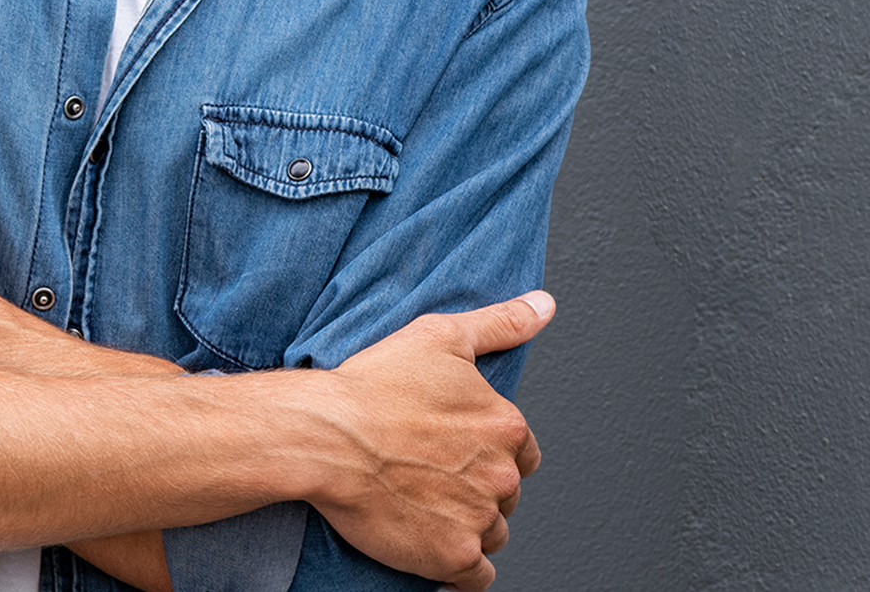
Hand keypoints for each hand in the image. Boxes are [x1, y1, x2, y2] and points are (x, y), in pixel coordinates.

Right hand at [306, 292, 552, 590]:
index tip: (459, 456)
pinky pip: (477, 577)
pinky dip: (462, 572)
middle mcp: (502, 474)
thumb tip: (543, 306)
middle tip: (435, 483)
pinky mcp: (453, 556)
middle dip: (478, 491)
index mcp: (507, 426)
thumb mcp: (442, 337)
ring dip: (469, 529)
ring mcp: (479, 518)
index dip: (492, 456)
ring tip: (429, 515)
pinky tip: (439, 558)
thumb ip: (502, 323)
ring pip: (492, 534)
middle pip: (505, 495)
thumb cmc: (375, 385)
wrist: (327, 437)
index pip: (521, 454)